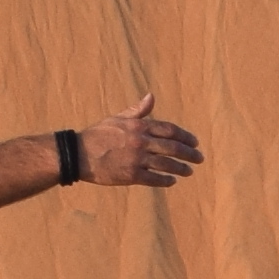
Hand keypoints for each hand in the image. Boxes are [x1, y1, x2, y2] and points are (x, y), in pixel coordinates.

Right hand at [81, 95, 201, 190]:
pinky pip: (153, 179)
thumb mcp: (117, 118)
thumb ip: (137, 111)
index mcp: (138, 126)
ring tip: (189, 171)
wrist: (78, 154)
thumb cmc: (98, 134)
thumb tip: (151, 96)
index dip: (185, 136)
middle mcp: (140, 141)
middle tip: (199, 158)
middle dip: (189, 153)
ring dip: (180, 168)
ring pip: (166, 164)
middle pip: (172, 147)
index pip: (169, 130)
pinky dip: (165, 180)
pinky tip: (172, 181)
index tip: (195, 142)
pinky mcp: (130, 175)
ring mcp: (136, 159)